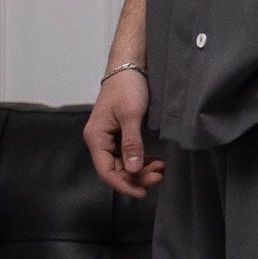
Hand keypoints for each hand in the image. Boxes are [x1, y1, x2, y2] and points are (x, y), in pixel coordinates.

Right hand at [84, 69, 165, 197]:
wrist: (129, 66)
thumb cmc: (127, 86)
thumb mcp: (131, 115)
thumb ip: (132, 144)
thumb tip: (133, 169)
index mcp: (96, 138)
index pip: (106, 171)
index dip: (124, 184)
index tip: (142, 192)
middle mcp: (100, 141)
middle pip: (116, 170)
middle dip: (137, 177)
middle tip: (159, 177)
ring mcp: (110, 138)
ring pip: (124, 164)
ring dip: (141, 170)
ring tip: (161, 170)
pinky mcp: (120, 134)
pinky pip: (129, 154)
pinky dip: (142, 160)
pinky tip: (155, 161)